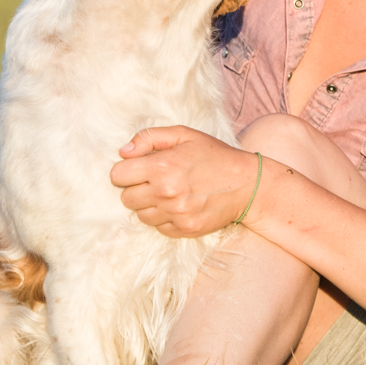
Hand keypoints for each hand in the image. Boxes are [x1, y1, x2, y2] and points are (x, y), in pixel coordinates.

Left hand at [110, 126, 259, 237]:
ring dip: (149, 204)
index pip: (117, 175)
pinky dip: (164, 217)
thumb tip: (123, 152)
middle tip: (155, 180)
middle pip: (126, 198)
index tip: (138, 168)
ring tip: (168, 193)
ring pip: (140, 215)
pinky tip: (178, 205)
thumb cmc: (214, 155)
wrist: (247, 184)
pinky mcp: (184, 230)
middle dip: (136, 188)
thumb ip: (149, 137)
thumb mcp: (184, 134)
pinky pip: (158, 227)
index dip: (125, 170)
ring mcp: (175, 214)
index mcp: (162, 166)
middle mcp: (165, 192)